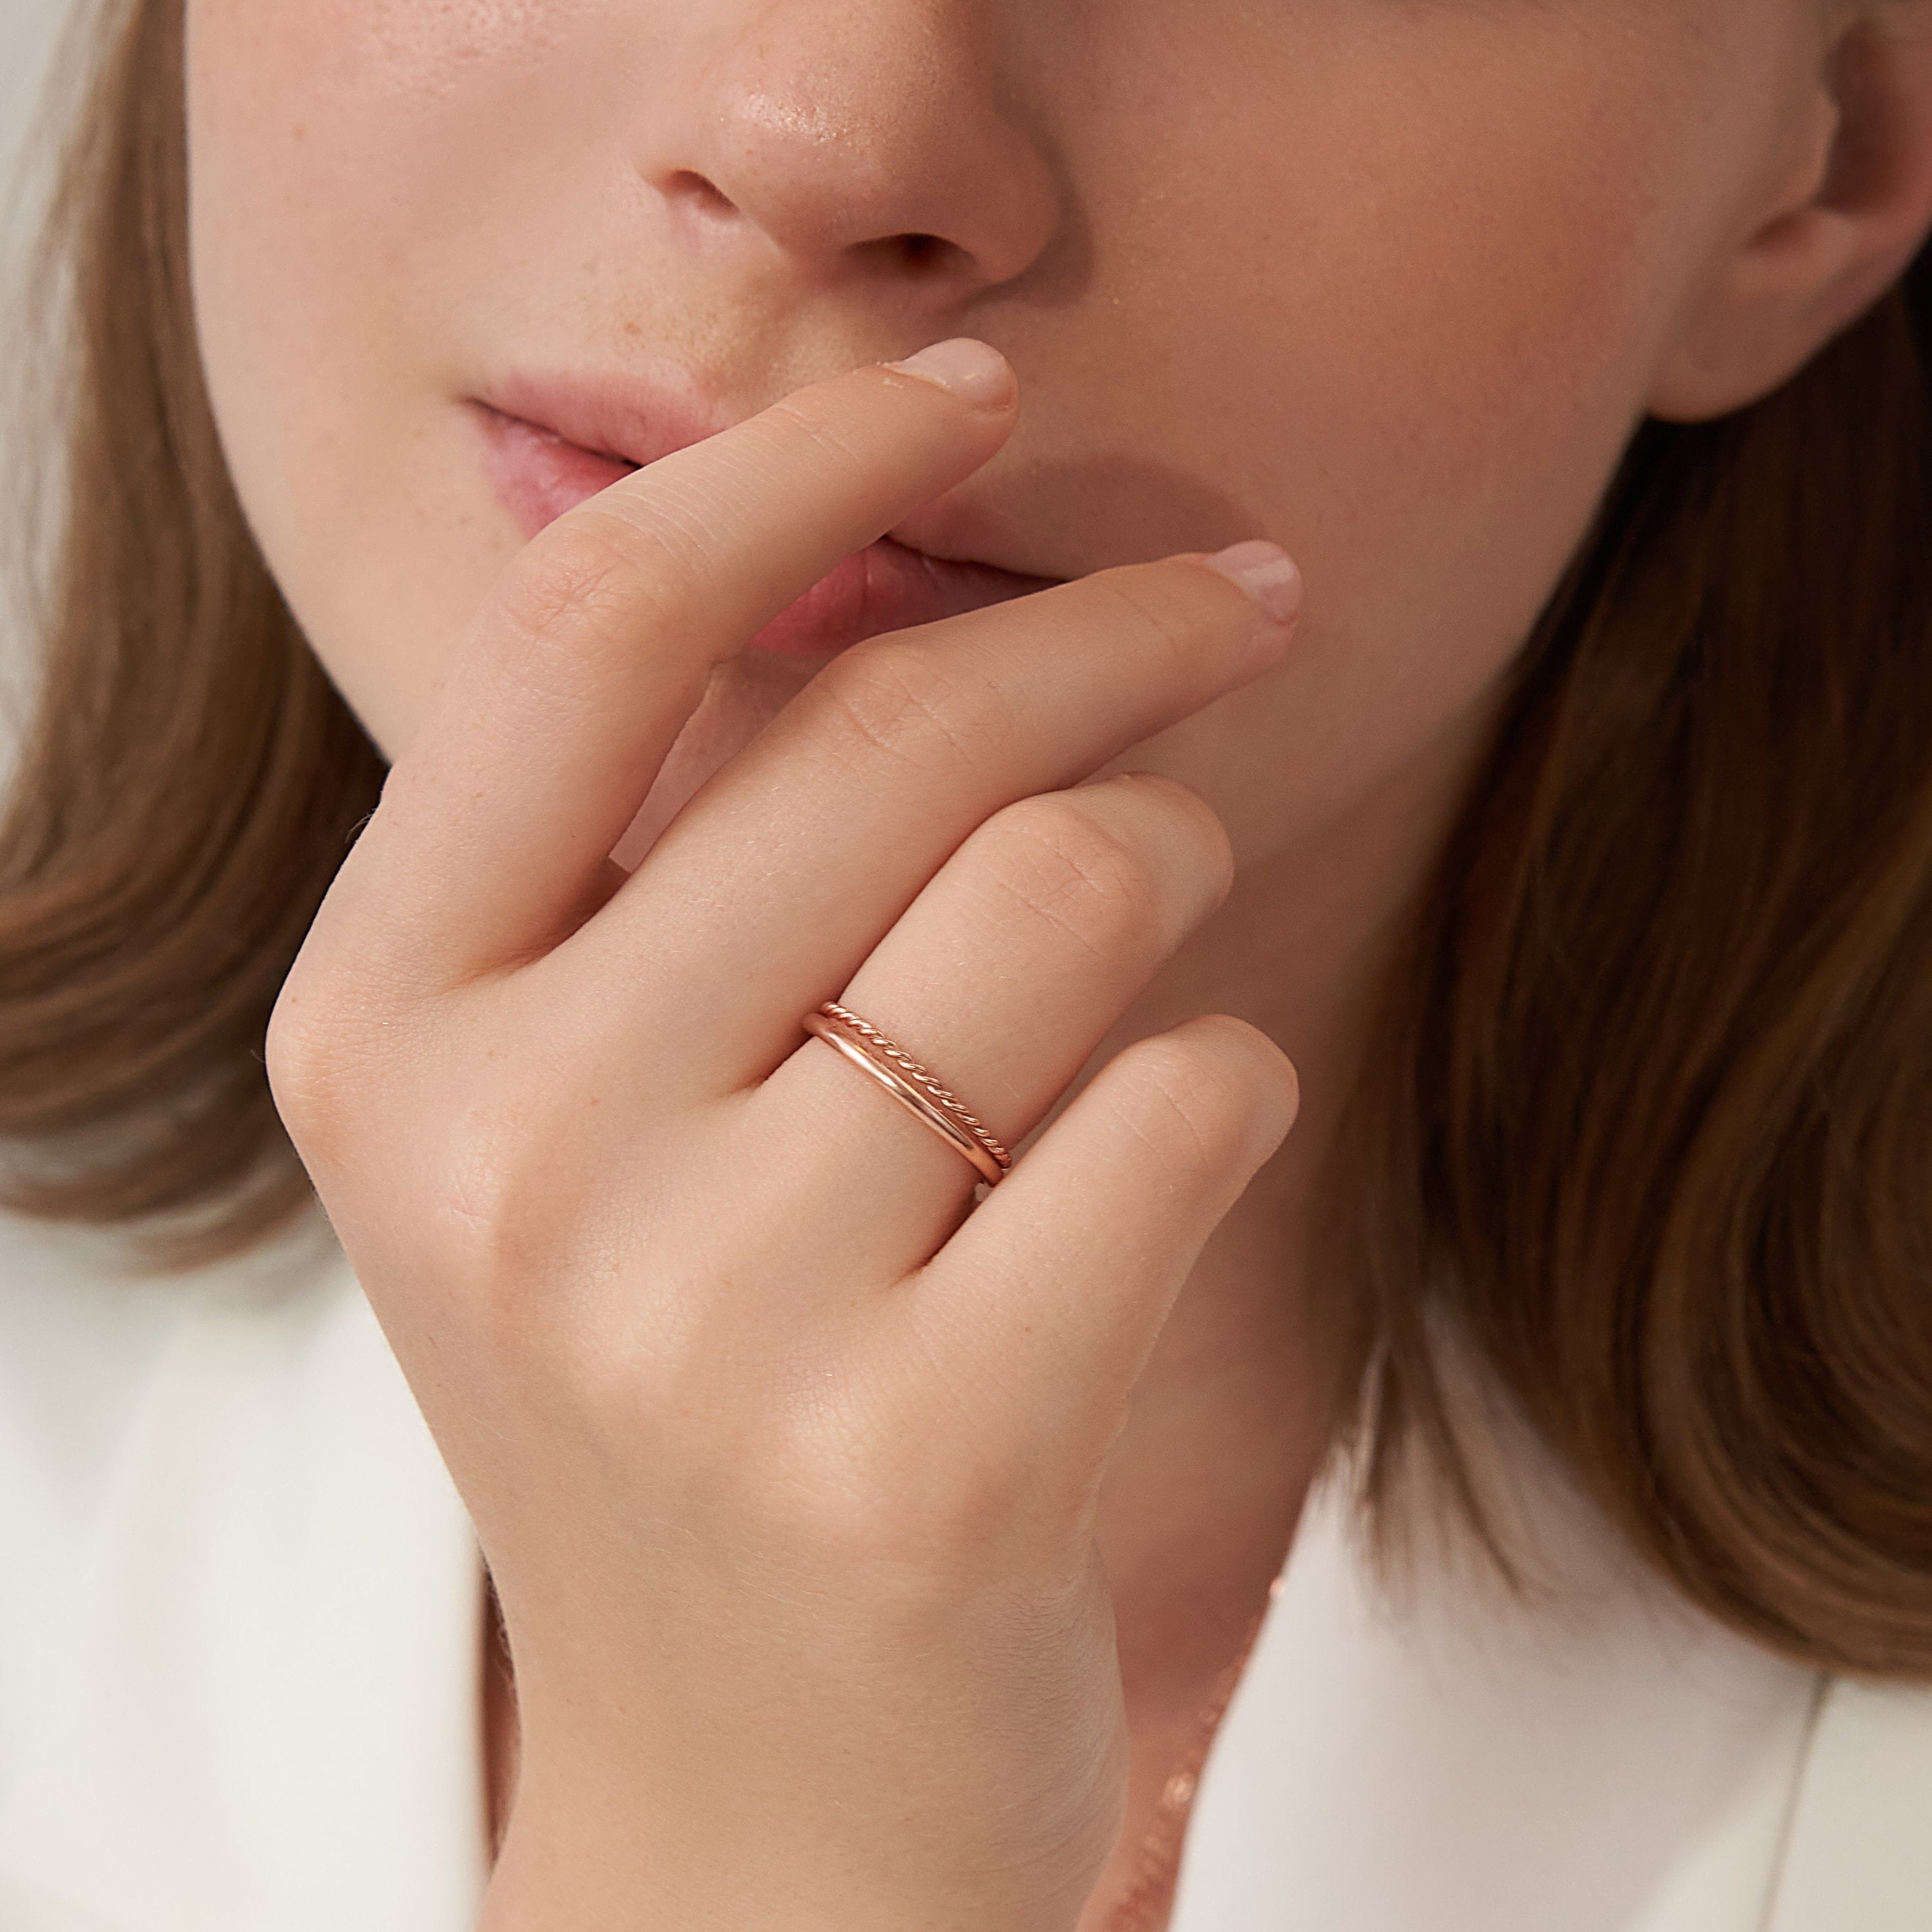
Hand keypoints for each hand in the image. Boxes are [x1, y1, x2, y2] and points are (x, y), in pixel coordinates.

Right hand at [267, 339, 1301, 1930]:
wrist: (756, 1798)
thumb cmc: (694, 1407)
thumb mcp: (589, 1132)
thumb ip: (681, 866)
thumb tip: (894, 571)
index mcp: (390, 1034)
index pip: (586, 627)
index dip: (798, 465)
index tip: (969, 396)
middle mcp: (510, 1159)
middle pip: (889, 733)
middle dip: (1113, 628)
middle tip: (1236, 602)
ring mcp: (703, 1320)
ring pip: (1068, 890)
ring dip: (1175, 855)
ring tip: (1169, 913)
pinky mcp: (921, 1454)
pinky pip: (1185, 1099)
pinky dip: (1231, 1080)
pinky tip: (1178, 1140)